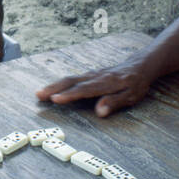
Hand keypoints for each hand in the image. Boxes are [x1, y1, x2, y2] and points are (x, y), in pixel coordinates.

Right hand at [34, 61, 151, 117]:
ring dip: (54, 85)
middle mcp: (96, 76)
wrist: (139, 65)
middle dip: (54, 88)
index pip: (84, 89)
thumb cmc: (136, 84)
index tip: (55, 99)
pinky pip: (73, 78)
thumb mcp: (131, 96)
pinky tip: (53, 87)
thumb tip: (99, 112)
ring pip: (70, 78)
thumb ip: (115, 102)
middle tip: (39, 95)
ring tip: (40, 93)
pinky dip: (61, 83)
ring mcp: (92, 74)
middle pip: (72, 81)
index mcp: (106, 82)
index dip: (69, 95)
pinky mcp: (90, 74)